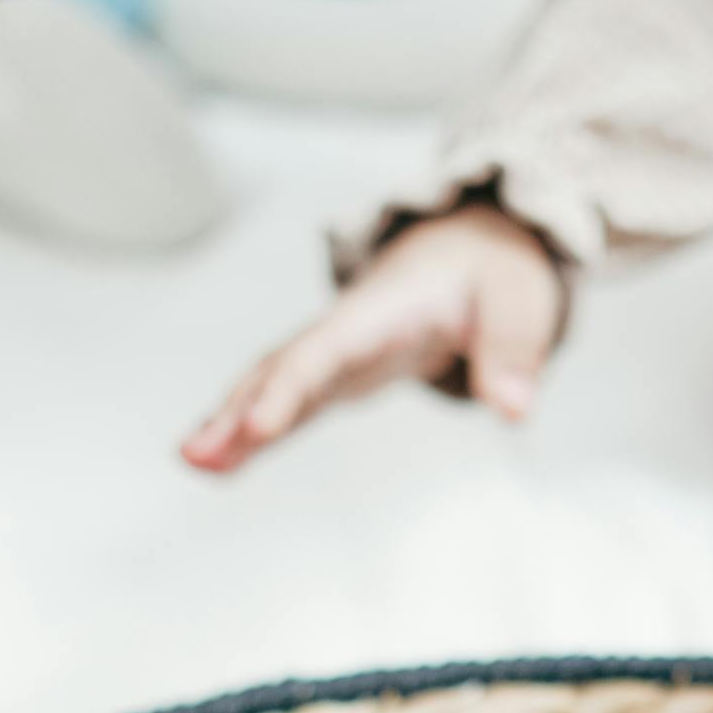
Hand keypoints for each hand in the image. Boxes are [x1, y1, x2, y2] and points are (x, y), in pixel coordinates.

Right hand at [181, 205, 563, 473]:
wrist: (478, 247)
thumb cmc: (497, 273)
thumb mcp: (521, 304)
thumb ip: (515, 354)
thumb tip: (513, 410)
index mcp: (384, 310)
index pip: (327, 352)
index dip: (293, 388)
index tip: (262, 428)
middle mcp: (348, 329)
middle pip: (282, 369)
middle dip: (236, 411)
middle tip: (192, 457)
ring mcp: (339, 352)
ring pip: (274, 386)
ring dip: (232, 424)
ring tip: (192, 465)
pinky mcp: (342, 374)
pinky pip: (291, 402)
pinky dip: (256, 431)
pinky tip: (222, 463)